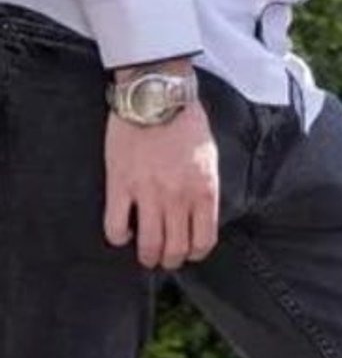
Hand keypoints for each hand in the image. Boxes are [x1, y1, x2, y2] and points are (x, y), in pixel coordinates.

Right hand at [104, 98, 220, 269]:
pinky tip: (123, 231)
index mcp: (204, 190)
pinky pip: (115, 226)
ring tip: (145, 254)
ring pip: (147, 245)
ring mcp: (148, 193)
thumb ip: (205, 188)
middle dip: (171, 260)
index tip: (190, 252)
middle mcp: (178, 197)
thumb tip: (201, 213)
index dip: (196, 252)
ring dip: (147, 256)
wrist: (157, 98)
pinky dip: (119, 236)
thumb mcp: (209, 157)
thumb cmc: (186, 124)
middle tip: (166, 258)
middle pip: (176, 248)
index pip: (204, 239)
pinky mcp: (120, 185)